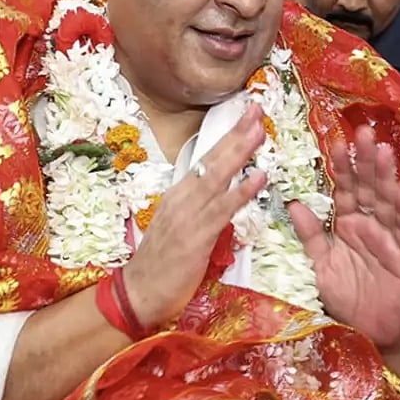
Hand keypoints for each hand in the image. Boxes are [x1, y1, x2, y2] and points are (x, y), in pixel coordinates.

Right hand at [123, 105, 267, 327]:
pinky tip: (258, 177)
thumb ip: (200, 208)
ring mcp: (188, 215)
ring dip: (241, 152)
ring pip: (218, 177)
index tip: (246, 115)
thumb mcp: (180, 226)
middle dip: (236, 133)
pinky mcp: (197, 237)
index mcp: (179, 193)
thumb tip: (223, 192)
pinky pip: (223, 210)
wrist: (139, 291)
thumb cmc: (161, 262)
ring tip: (260, 131)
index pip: (207, 159)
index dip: (228, 137)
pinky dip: (241, 191)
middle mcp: (182, 197)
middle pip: (213, 159)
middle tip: (256, 108)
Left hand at [289, 125, 399, 350]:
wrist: (371, 331)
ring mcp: (388, 237)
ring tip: (383, 151)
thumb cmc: (345, 298)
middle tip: (363, 132)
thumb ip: (310, 236)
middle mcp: (368, 224)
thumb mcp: (319, 267)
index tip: (335, 141)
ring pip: (385, 200)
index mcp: (346, 224)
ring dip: (385, 176)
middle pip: (366, 187)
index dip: (339, 167)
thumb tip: (292, 204)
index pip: (342, 189)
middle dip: (364, 160)